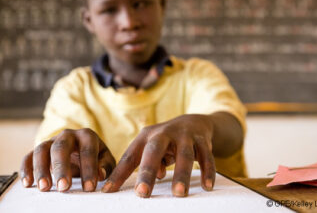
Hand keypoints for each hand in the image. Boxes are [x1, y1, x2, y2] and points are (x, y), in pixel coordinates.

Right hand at [20, 128, 115, 191]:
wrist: (82, 150)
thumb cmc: (96, 157)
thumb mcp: (105, 160)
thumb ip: (105, 166)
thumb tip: (100, 174)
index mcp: (87, 136)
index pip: (88, 150)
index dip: (89, 169)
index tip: (89, 188)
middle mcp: (68, 135)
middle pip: (61, 147)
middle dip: (62, 168)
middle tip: (64, 188)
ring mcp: (52, 141)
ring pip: (42, 150)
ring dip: (41, 169)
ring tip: (44, 188)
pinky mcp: (40, 150)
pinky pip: (29, 156)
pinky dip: (26, 169)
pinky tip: (28, 184)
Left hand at [101, 114, 215, 197]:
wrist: (193, 122)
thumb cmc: (166, 142)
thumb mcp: (152, 149)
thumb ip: (145, 164)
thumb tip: (146, 183)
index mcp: (146, 136)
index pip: (130, 156)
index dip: (119, 174)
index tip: (108, 191)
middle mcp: (163, 133)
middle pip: (154, 151)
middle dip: (148, 172)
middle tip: (143, 194)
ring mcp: (184, 135)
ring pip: (183, 154)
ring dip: (181, 174)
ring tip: (178, 194)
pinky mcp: (201, 140)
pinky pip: (206, 156)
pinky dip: (207, 171)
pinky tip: (207, 187)